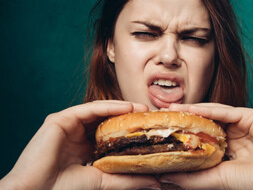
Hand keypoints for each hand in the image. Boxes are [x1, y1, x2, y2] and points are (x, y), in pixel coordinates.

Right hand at [0, 100, 160, 189]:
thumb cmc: (66, 189)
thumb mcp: (104, 181)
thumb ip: (127, 179)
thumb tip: (156, 183)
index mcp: (85, 148)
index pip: (111, 134)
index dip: (129, 131)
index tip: (150, 130)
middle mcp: (77, 135)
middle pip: (106, 120)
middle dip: (128, 117)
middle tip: (149, 116)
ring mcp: (68, 125)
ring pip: (99, 112)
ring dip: (122, 108)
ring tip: (141, 108)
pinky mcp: (60, 119)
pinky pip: (88, 109)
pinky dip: (108, 106)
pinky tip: (126, 107)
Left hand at [160, 103, 252, 189]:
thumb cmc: (252, 183)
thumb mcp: (214, 178)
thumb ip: (191, 176)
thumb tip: (164, 176)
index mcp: (228, 145)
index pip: (203, 133)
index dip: (185, 130)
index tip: (164, 128)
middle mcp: (236, 131)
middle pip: (207, 120)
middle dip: (186, 117)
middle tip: (164, 114)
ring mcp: (245, 122)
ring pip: (215, 112)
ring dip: (193, 110)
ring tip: (173, 110)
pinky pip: (227, 111)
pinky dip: (209, 110)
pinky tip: (192, 109)